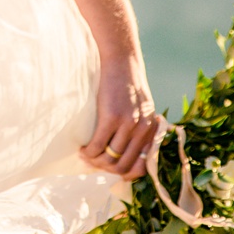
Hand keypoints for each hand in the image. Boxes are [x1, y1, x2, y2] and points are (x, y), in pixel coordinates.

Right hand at [80, 53, 156, 181]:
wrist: (122, 60)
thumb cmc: (128, 82)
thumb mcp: (141, 108)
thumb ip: (140, 128)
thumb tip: (129, 152)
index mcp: (151, 130)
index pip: (141, 167)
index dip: (124, 173)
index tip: (110, 168)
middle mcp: (142, 130)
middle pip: (123, 166)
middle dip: (105, 170)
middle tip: (93, 163)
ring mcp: (128, 124)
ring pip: (109, 159)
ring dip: (94, 162)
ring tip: (85, 155)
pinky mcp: (111, 117)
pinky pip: (98, 145)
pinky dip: (88, 152)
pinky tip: (82, 148)